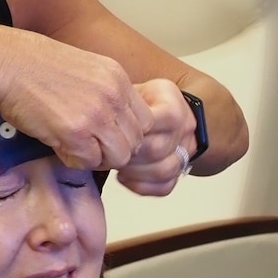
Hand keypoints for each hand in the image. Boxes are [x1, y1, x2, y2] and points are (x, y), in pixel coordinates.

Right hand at [0, 32, 153, 170]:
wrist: (4, 62)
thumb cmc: (32, 64)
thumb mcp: (84, 68)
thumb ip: (104, 93)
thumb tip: (111, 124)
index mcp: (118, 76)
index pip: (145, 120)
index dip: (126, 133)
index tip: (106, 136)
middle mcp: (114, 95)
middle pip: (135, 142)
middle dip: (113, 150)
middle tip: (89, 146)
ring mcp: (96, 114)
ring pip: (118, 157)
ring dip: (97, 158)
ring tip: (74, 148)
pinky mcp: (75, 132)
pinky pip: (89, 162)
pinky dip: (74, 160)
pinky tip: (58, 146)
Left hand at [115, 79, 196, 195]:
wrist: (171, 108)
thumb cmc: (145, 100)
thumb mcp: (133, 90)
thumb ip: (118, 101)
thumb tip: (91, 111)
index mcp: (172, 105)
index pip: (152, 122)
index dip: (126, 132)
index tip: (106, 132)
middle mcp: (184, 128)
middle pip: (156, 149)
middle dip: (127, 155)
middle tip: (106, 153)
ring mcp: (186, 151)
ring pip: (163, 171)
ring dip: (134, 172)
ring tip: (115, 165)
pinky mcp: (181, 170)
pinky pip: (165, 186)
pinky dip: (142, 185)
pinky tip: (124, 177)